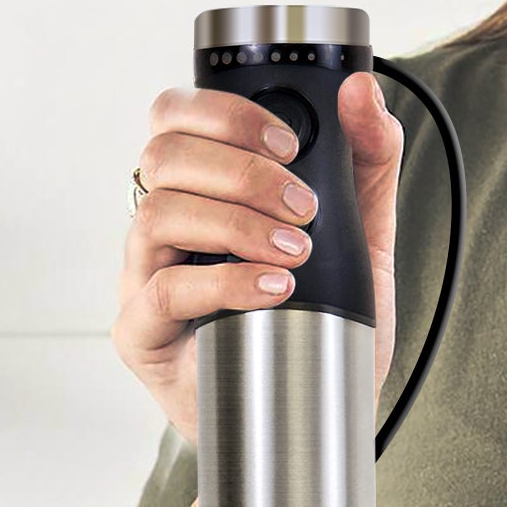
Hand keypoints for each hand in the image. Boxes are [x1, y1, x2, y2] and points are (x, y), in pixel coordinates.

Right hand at [116, 73, 403, 443]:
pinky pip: (163, 291)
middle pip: (163, 155)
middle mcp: (160, 230)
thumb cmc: (320, 326)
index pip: (174, 118)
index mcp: (199, 192)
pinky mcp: (138, 335)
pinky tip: (272, 287)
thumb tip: (362, 91)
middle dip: (241, 168)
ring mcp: (141, 281)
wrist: (310, 415)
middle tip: (302, 206)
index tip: (289, 142)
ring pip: (158, 214)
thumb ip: (368, 161)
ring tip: (293, 252)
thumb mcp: (363, 234)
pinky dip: (223, 282)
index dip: (223, 113)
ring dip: (234, 222)